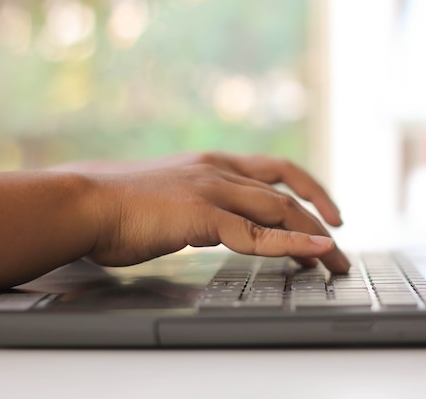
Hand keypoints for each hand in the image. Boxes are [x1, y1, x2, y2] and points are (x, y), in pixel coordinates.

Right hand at [88, 156, 349, 273]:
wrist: (85, 203)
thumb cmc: (121, 206)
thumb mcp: (173, 198)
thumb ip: (201, 206)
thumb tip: (215, 226)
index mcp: (213, 163)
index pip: (274, 171)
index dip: (307, 188)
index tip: (325, 210)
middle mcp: (220, 170)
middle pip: (287, 192)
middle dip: (320, 216)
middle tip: (340, 245)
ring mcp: (213, 190)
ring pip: (281, 210)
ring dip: (314, 237)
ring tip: (335, 261)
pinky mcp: (203, 215)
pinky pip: (257, 233)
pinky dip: (291, 244)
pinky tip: (315, 252)